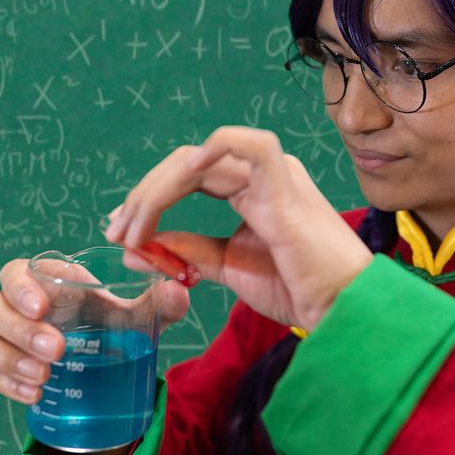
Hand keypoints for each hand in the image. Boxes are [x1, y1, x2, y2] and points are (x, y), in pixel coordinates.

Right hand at [0, 258, 188, 404]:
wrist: (108, 363)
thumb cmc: (117, 325)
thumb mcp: (141, 315)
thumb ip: (162, 302)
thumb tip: (178, 291)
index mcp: (52, 281)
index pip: (20, 270)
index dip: (23, 286)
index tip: (44, 307)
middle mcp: (23, 304)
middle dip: (18, 328)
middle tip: (55, 350)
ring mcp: (8, 335)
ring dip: (6, 356)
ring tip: (44, 375)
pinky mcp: (3, 364)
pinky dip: (6, 382)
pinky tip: (35, 393)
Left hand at [106, 126, 373, 330]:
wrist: (338, 308)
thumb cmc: (296, 287)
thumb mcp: (228, 266)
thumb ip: (189, 251)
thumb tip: (138, 247)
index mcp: (250, 189)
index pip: (187, 177)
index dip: (148, 200)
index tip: (120, 231)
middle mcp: (260, 174)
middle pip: (185, 165)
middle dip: (142, 197)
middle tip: (115, 231)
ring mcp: (274, 175)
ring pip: (200, 158)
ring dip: (157, 191)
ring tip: (134, 227)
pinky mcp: (284, 186)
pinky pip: (252, 147)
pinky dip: (216, 148)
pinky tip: (187, 173)